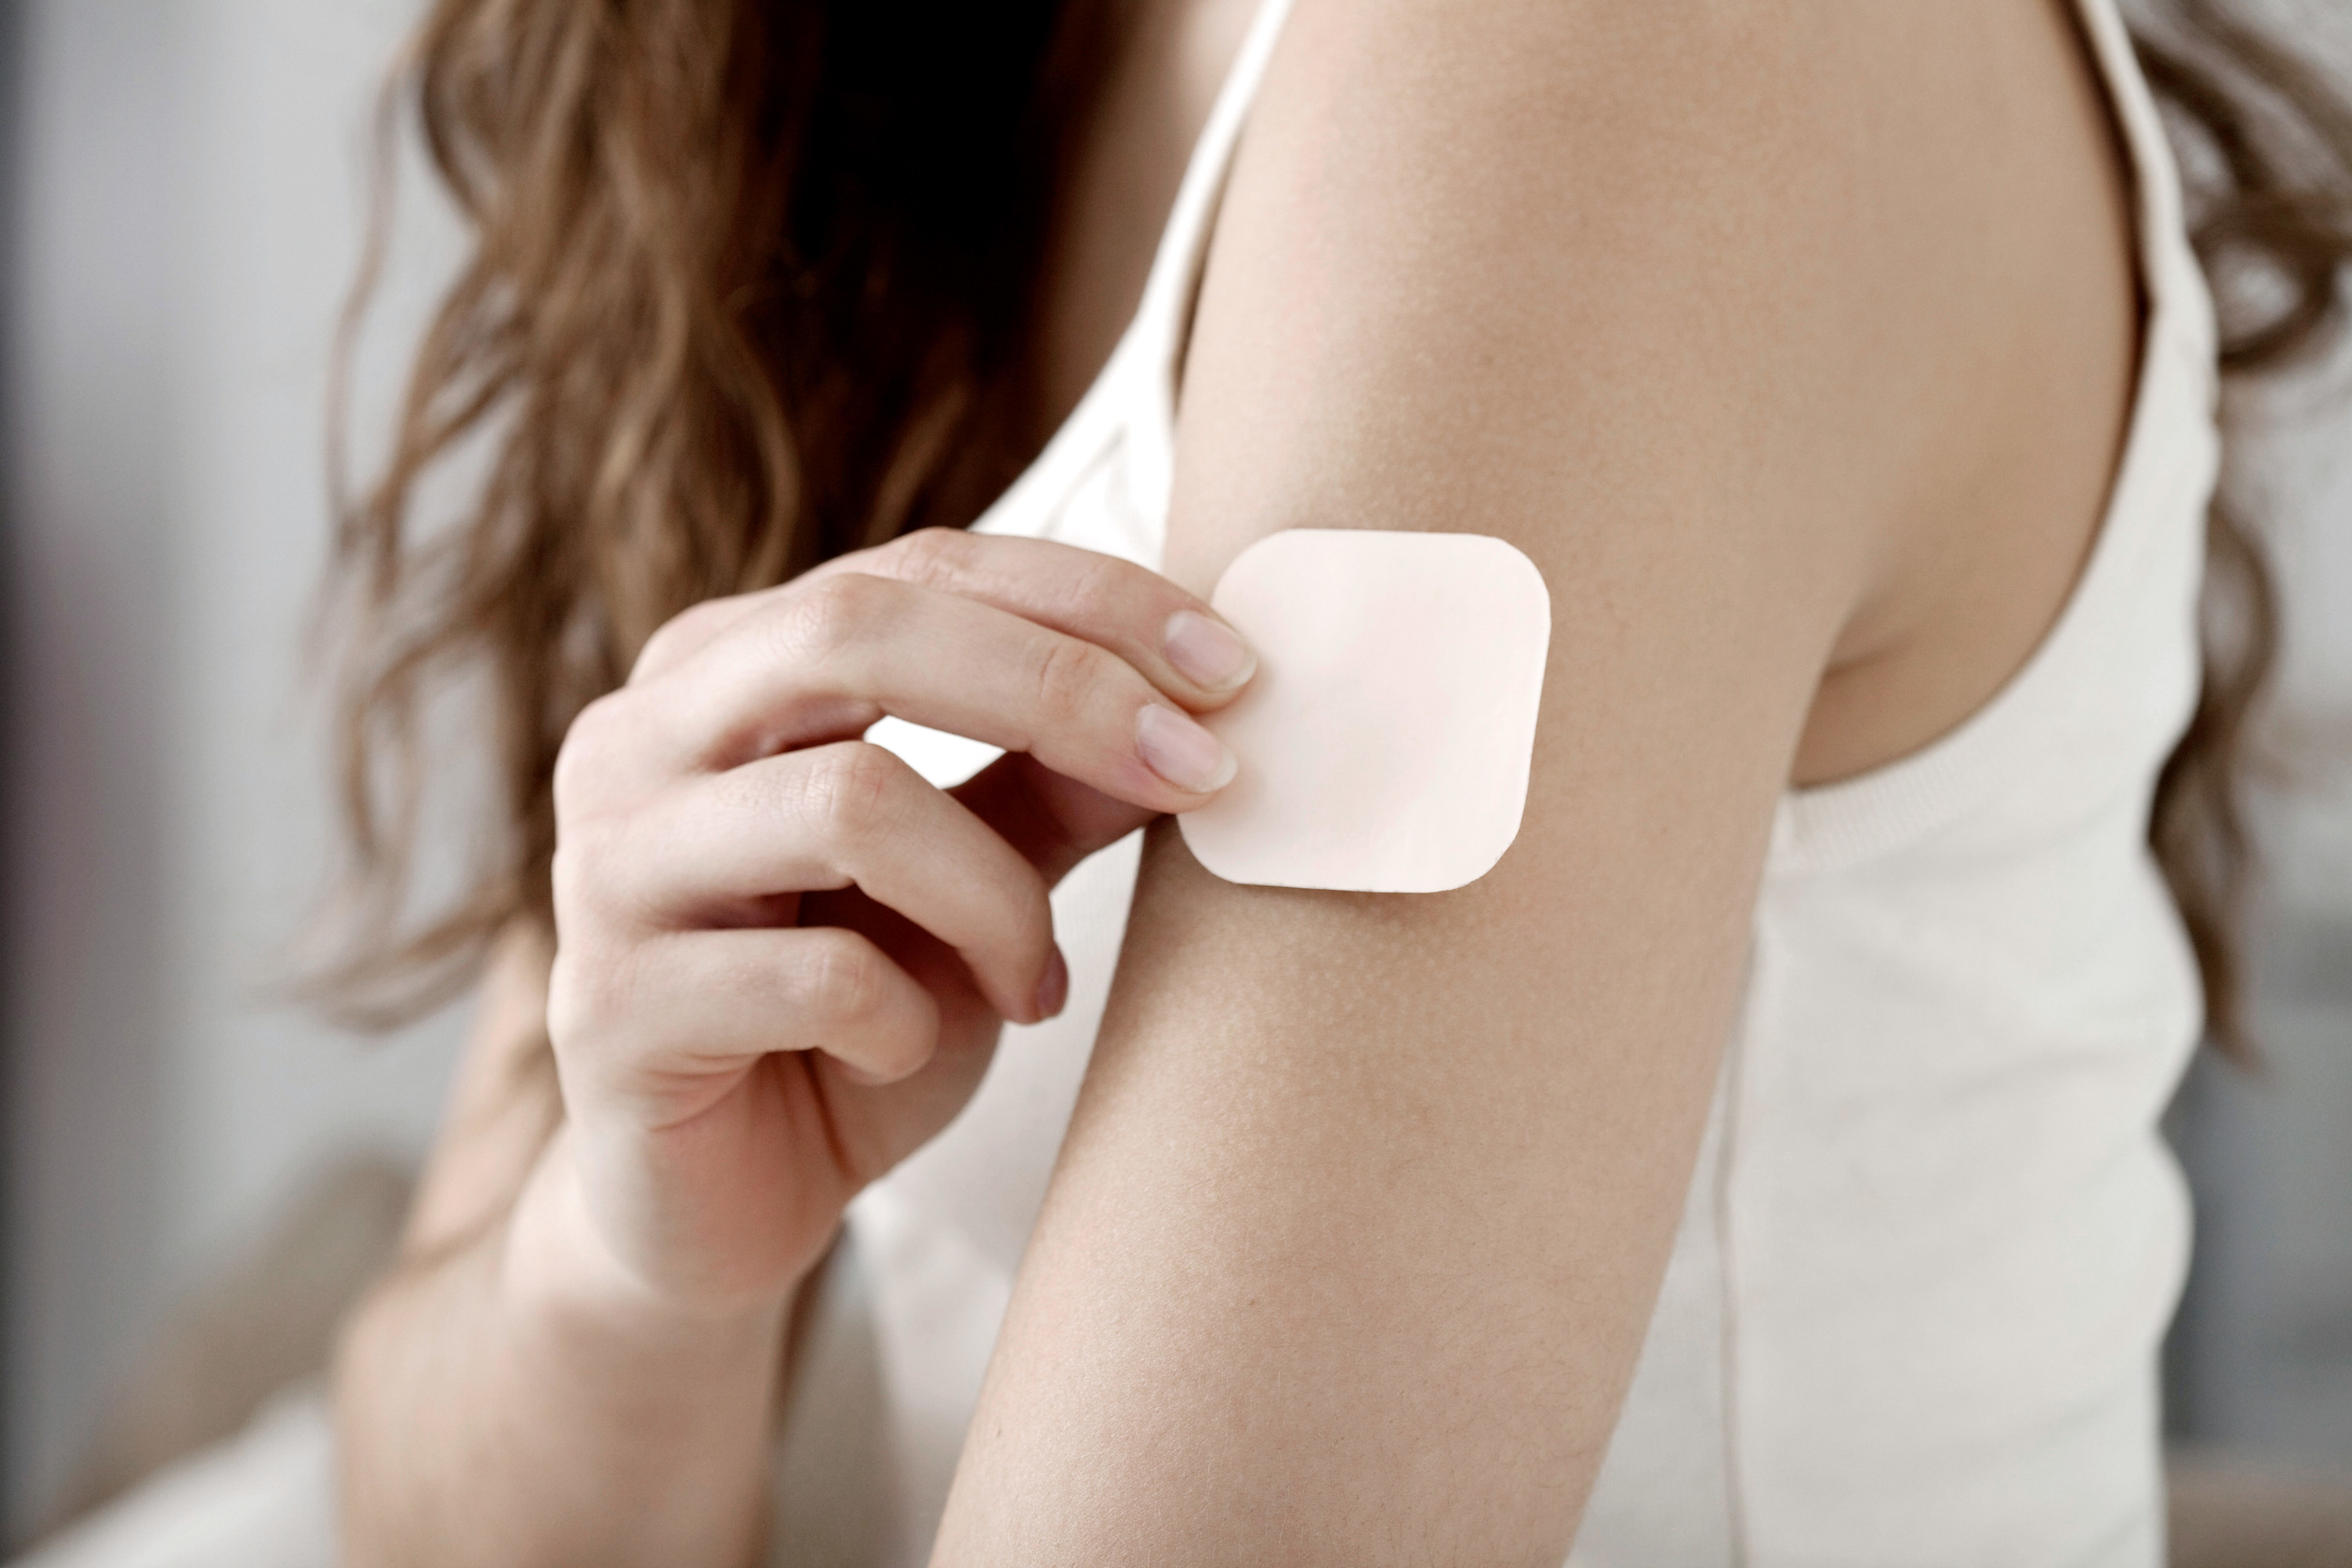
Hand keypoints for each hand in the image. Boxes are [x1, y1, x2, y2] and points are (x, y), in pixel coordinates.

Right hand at [527, 528, 1256, 1320]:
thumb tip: (1194, 698)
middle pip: (856, 632)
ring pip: (847, 803)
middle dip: (1059, 691)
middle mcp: (640, 736)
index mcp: (726, 665)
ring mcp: (605, 866)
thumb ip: (1053, 784)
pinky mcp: (609, 1008)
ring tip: (1034, 982)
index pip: (920, 568)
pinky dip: (908, 1021)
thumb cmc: (853, 1015)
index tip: (1232, 670)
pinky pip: (813, 977)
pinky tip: (905, 1052)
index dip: (1088, 603)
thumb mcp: (974, 883)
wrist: (722, 1204)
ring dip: (994, 899)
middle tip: (1196, 772)